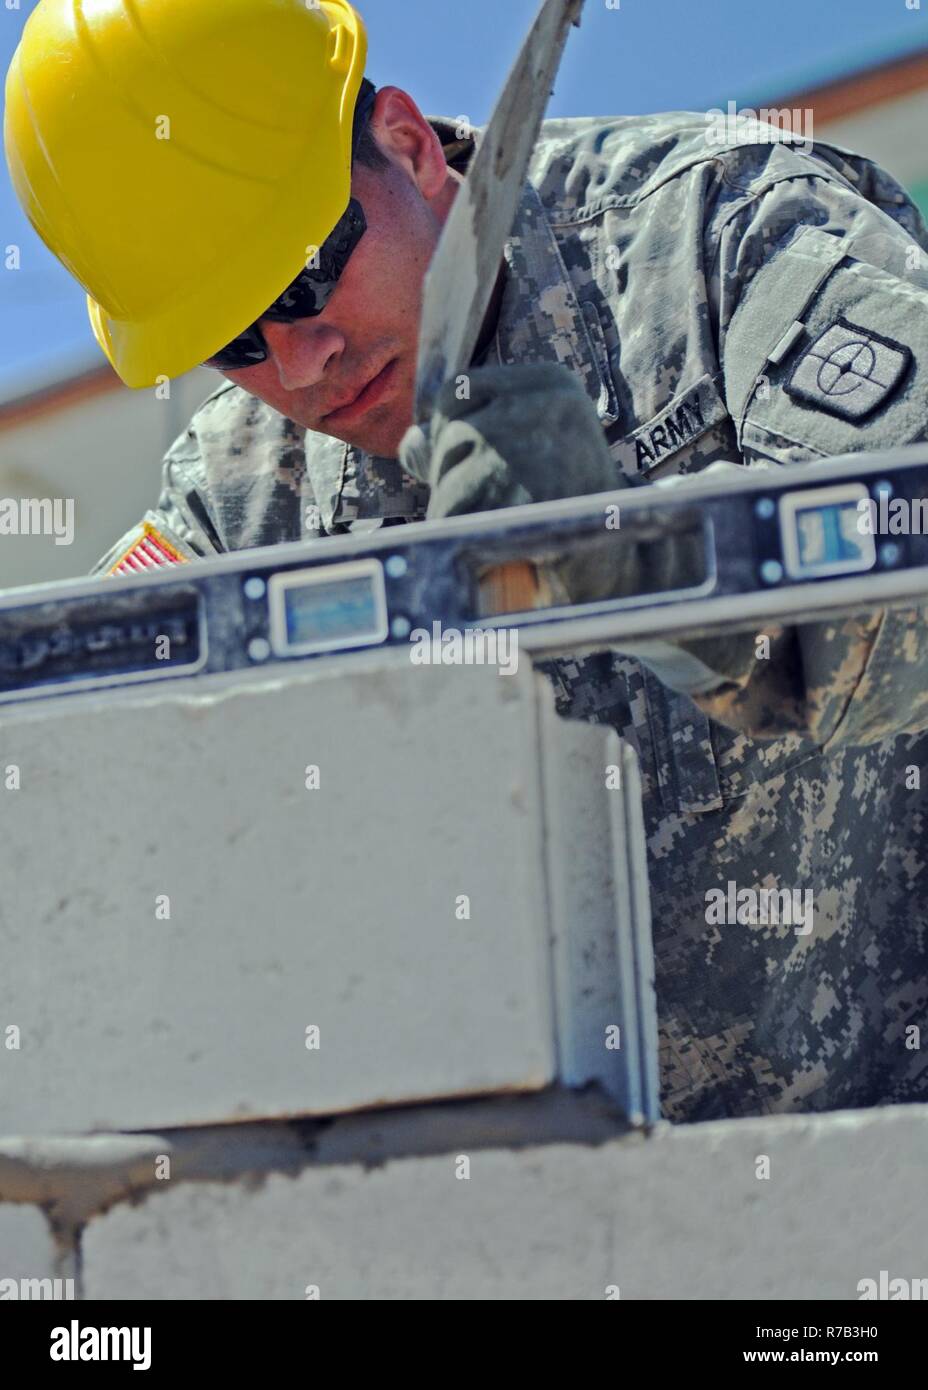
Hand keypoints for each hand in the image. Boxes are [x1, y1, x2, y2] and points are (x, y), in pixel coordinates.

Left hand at [399, 363, 623, 514]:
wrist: (620, 545)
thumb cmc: (566, 494)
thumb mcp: (527, 445)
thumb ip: (469, 433)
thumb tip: (409, 443)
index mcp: (549, 380)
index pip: (458, 389)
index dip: (447, 429)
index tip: (464, 460)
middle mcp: (540, 402)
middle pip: (449, 431)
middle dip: (450, 470)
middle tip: (487, 499)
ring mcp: (528, 445)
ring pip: (447, 473)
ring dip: (456, 506)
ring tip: (496, 519)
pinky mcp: (516, 493)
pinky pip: (453, 510)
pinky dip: (459, 531)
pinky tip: (489, 536)